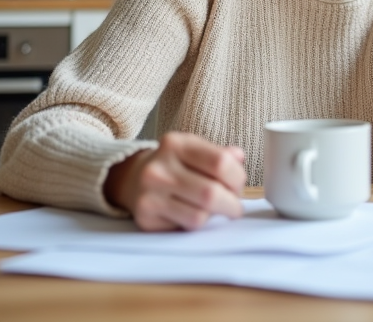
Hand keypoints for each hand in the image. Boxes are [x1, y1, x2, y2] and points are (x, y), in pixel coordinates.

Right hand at [103, 132, 245, 230]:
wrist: (133, 178)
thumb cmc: (174, 164)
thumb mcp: (195, 149)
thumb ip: (220, 154)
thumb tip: (239, 158)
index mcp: (176, 144)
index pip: (220, 162)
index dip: (238, 178)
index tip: (239, 185)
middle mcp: (159, 168)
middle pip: (211, 193)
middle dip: (232, 203)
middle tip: (235, 206)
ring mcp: (149, 194)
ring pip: (200, 215)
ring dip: (215, 215)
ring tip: (214, 209)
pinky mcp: (146, 218)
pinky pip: (186, 227)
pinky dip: (197, 223)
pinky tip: (193, 213)